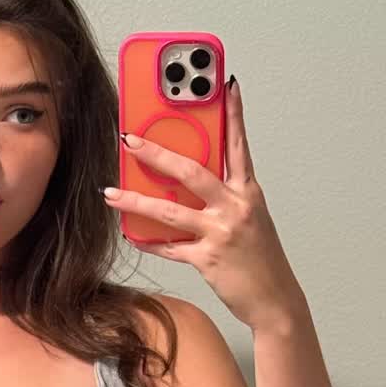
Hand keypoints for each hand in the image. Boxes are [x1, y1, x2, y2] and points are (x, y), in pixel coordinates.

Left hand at [102, 77, 304, 330]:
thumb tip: (186, 184)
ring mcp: (221, 232)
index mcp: (248, 193)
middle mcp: (235, 207)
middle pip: (191, 171)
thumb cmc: (261, 260)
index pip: (239, 145)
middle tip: (131, 140)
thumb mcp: (250, 220)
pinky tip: (132, 235)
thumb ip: (224, 198)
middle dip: (157, 153)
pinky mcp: (208, 259)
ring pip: (170, 211)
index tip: (226, 86)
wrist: (275, 300)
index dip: (234, 114)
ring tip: (110, 193)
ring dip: (136, 201)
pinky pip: (170, 247)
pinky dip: (149, 242)